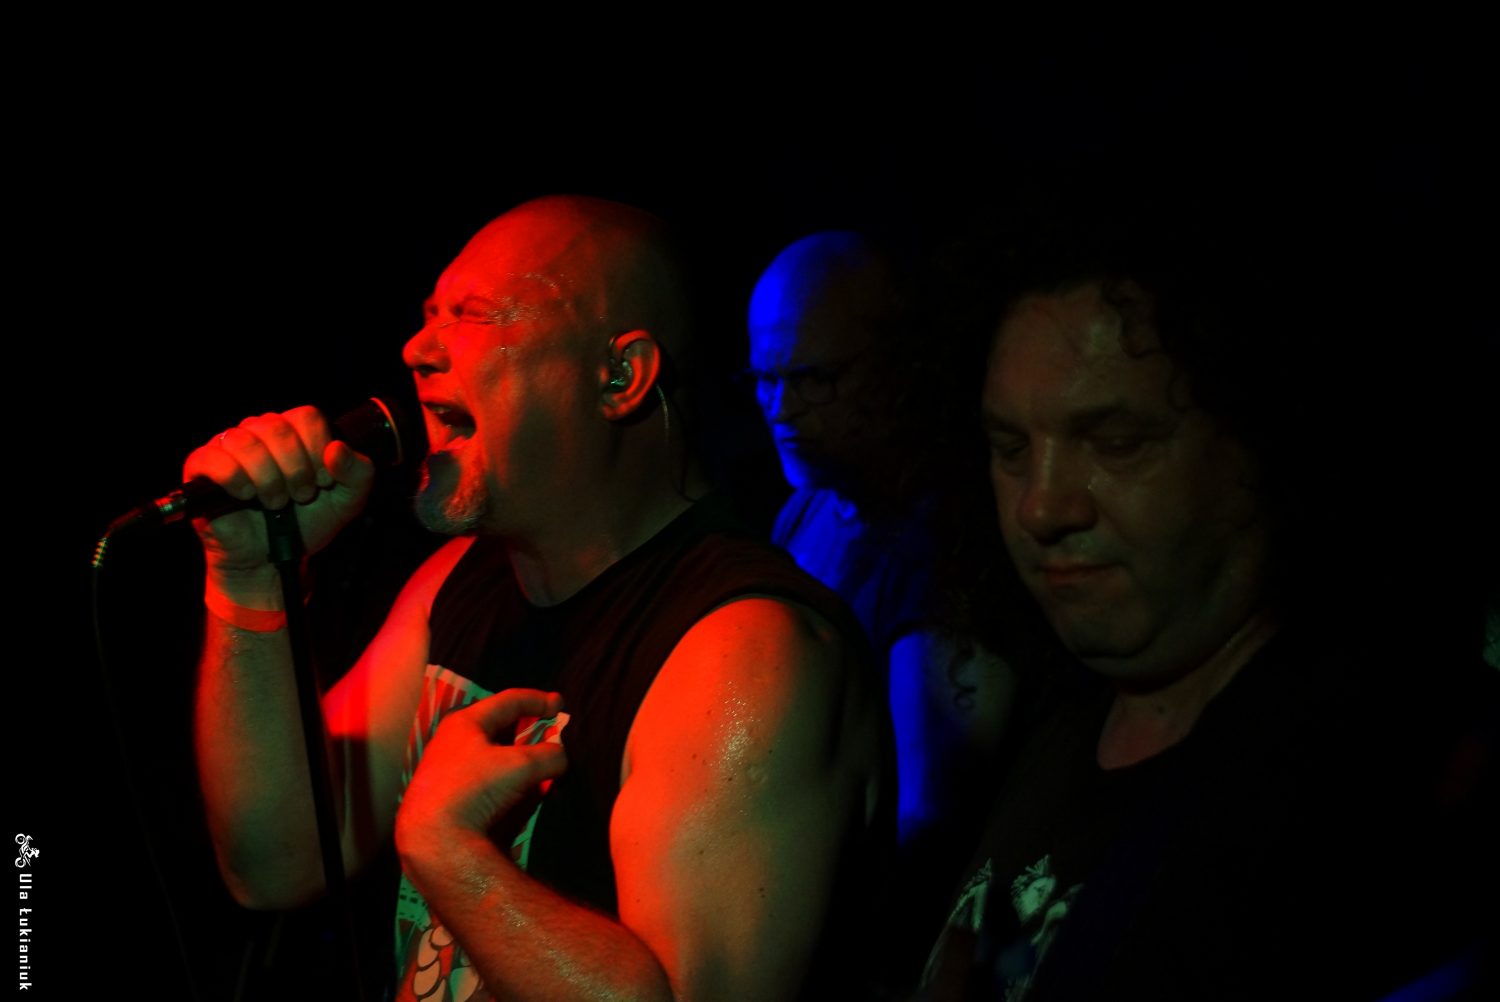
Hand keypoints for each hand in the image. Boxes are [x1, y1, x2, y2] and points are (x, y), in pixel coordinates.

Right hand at [183, 406, 374, 591]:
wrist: (271, 558)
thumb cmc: (306, 522)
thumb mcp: (348, 501)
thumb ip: (359, 473)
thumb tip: (336, 448)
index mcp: (294, 431)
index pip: (307, 416)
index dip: (318, 449)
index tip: (323, 482)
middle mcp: (259, 431)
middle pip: (278, 428)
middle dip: (296, 469)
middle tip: (301, 496)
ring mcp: (228, 446)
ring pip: (246, 442)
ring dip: (268, 478)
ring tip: (275, 502)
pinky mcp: (201, 466)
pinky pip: (212, 458)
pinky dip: (234, 478)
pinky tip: (246, 496)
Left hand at [395, 689, 568, 862]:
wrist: (436, 842)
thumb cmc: (476, 789)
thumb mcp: (522, 767)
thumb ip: (550, 756)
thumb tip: (561, 758)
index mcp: (465, 722)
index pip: (508, 701)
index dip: (538, 700)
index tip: (560, 705)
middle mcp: (453, 741)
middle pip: (498, 727)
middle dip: (526, 729)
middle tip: (548, 732)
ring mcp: (448, 771)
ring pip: (492, 755)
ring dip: (518, 758)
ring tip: (540, 766)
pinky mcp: (450, 798)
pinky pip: (485, 780)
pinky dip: (507, 780)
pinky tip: (522, 793)